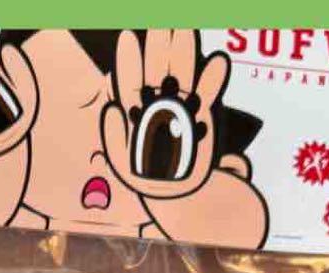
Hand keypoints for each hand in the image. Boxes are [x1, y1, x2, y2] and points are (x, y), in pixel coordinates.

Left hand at [101, 30, 229, 200]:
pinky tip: (217, 60)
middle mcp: (158, 104)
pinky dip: (213, 79)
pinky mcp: (203, 115)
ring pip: (182, 74)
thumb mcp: (122, 165)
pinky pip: (208, 93)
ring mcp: (181, 106)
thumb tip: (111, 109)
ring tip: (185, 28)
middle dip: (159, 45)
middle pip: (158, 69)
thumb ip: (114, 138)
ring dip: (184, 52)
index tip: (127, 37)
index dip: (129, 59)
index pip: (130, 81)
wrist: (177, 194)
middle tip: (161, 21)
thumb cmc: (146, 180)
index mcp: (135, 111)